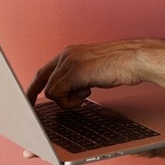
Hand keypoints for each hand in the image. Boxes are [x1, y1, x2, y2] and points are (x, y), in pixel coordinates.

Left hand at [21, 39, 152, 158]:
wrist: (135, 59)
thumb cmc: (120, 66)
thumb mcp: (93, 70)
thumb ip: (78, 77)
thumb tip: (68, 92)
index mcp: (70, 53)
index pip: (44, 70)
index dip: (35, 86)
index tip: (29, 100)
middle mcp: (66, 55)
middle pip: (39, 78)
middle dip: (32, 97)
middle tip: (31, 110)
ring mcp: (69, 62)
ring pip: (49, 90)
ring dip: (65, 100)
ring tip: (85, 95)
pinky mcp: (75, 71)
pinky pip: (57, 93)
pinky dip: (69, 101)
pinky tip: (87, 95)